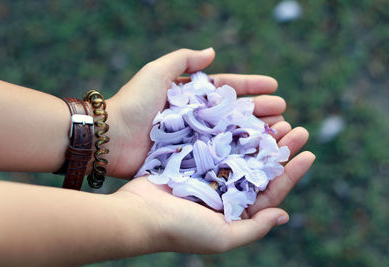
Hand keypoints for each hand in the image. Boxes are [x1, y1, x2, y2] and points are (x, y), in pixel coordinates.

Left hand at [105, 48, 286, 178]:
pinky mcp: (189, 160)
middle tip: (284, 114)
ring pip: (231, 135)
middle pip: (235, 113)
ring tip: (280, 133)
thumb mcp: (156, 72)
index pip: (227, 89)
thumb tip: (213, 52)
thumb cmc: (133, 104)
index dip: (251, 86)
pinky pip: (218, 156)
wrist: (109, 139)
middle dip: (260, 112)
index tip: (274, 86)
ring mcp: (194, 140)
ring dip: (256, 133)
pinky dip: (238, 155)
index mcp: (190, 96)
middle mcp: (196, 118)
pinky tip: (258, 155)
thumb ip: (183, 60)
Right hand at [113, 138, 313, 253]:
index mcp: (235, 211)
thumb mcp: (222, 237)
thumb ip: (254, 228)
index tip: (308, 154)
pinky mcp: (194, 158)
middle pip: (259, 167)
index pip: (271, 191)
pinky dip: (233, 130)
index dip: (291, 173)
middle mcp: (225, 191)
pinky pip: (219, 142)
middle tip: (297, 129)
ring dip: (260, 136)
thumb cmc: (180, 230)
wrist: (139, 214)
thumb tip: (284, 214)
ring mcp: (210, 173)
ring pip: (241, 151)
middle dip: (279, 150)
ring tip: (278, 119)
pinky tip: (246, 117)